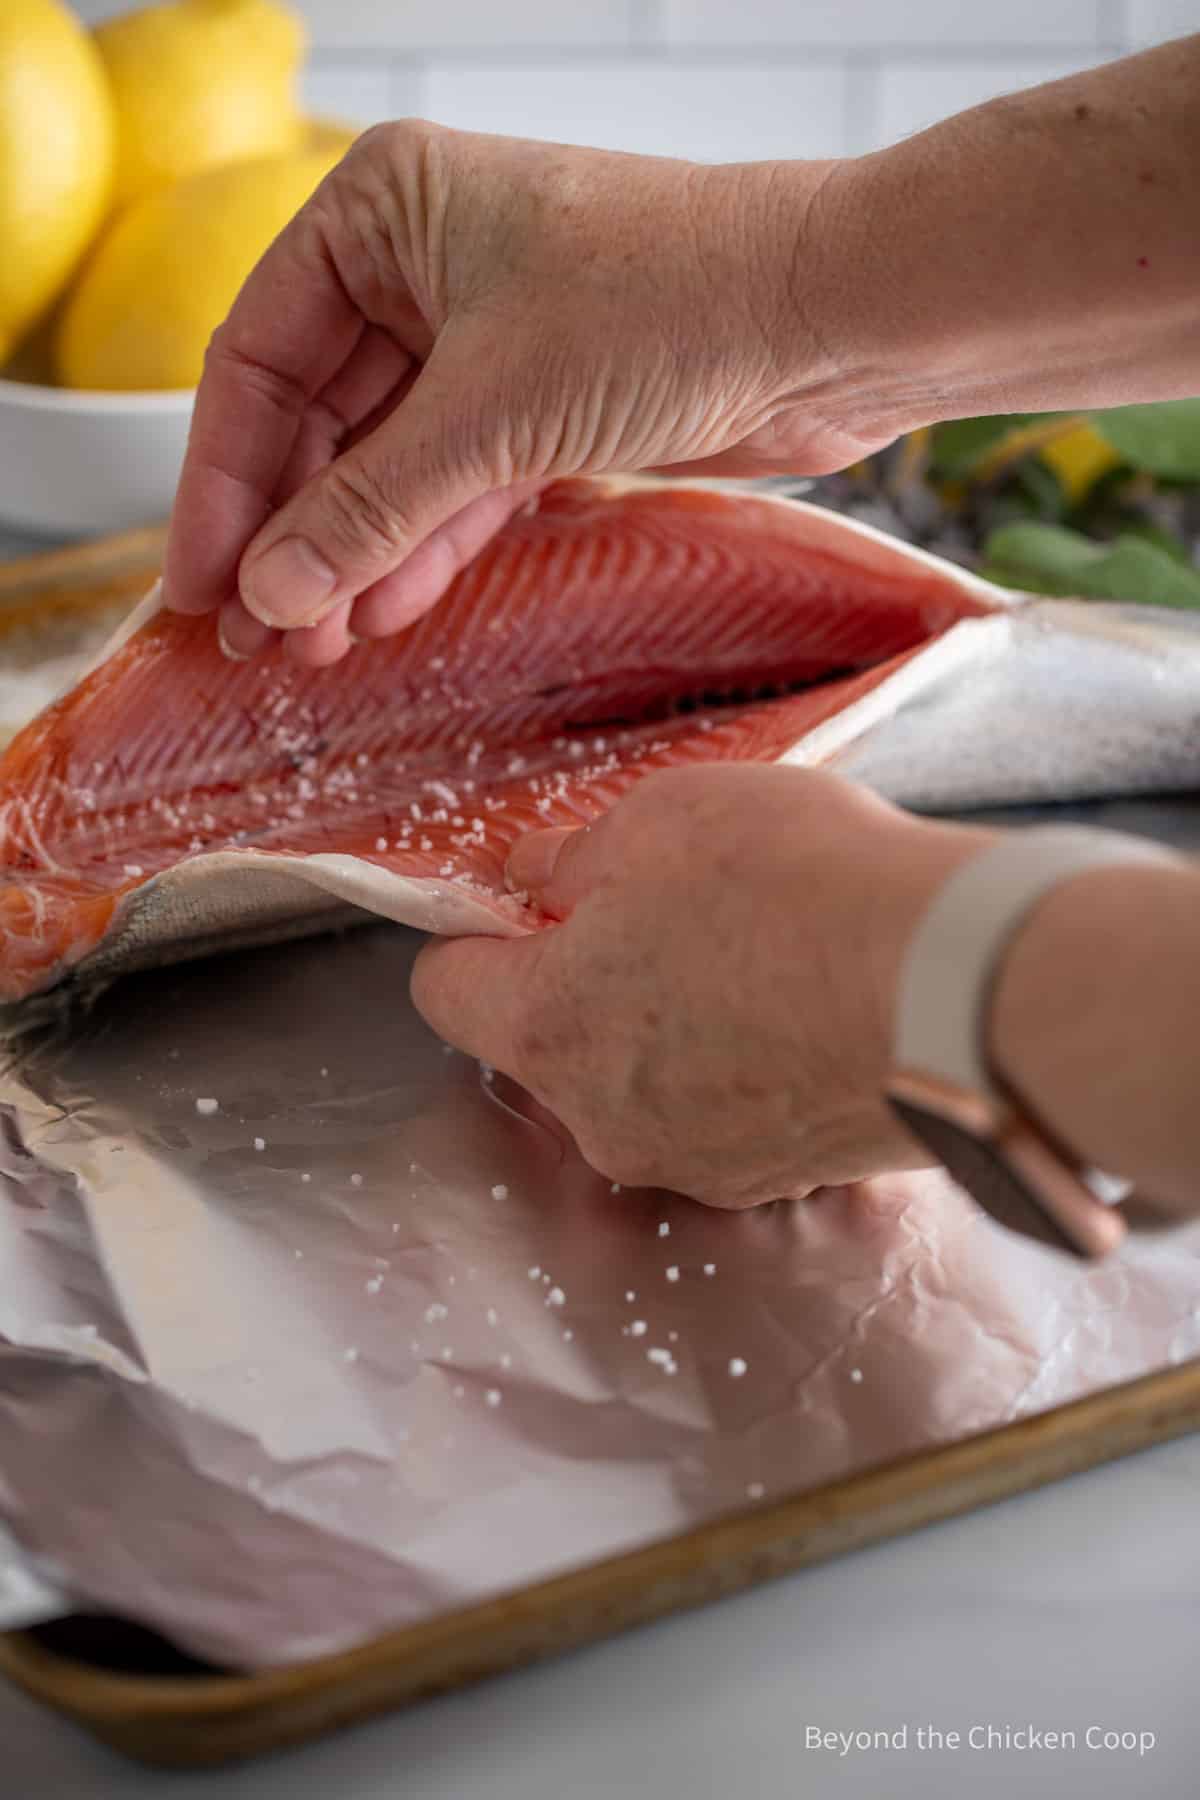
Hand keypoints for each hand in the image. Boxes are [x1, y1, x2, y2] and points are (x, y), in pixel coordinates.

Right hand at [164, 124, 893, 665]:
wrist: (838, 318)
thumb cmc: (675, 304)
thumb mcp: (493, 413)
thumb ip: (370, 510)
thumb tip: (269, 596)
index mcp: (382, 211)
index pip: (256, 359)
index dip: (222, 484)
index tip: (201, 588)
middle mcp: (423, 265)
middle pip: (314, 421)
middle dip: (290, 537)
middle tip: (255, 643)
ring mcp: (485, 339)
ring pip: (384, 465)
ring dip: (352, 559)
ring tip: (314, 653)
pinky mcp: (542, 404)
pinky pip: (454, 488)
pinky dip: (423, 550)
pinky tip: (386, 615)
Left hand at [411, 767, 993, 1205]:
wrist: (956, 992)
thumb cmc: (803, 891)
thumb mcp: (664, 818)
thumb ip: (574, 857)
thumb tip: (536, 876)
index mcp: (548, 1024)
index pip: (447, 989)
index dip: (477, 933)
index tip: (524, 901)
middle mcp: (602, 1118)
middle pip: (552, 1039)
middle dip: (590, 975)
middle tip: (669, 908)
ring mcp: (690, 1160)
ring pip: (642, 1080)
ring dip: (672, 1024)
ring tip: (760, 955)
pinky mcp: (773, 1179)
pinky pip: (724, 1113)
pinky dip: (745, 1067)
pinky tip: (806, 1009)